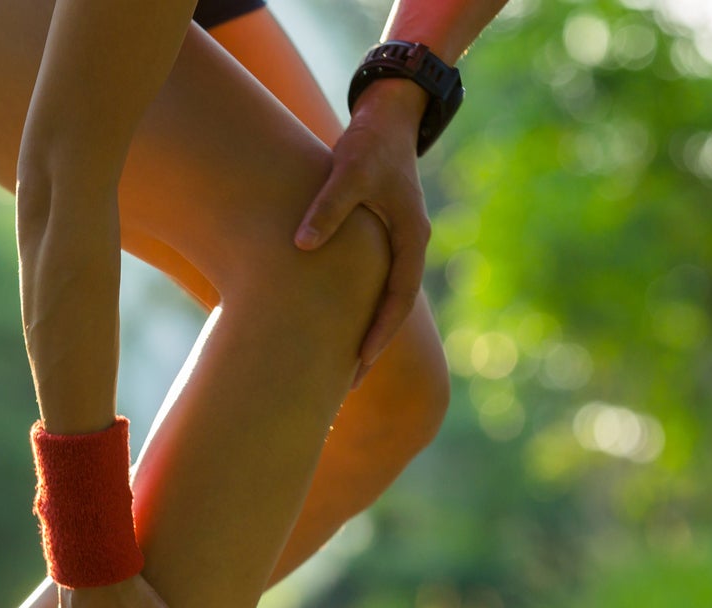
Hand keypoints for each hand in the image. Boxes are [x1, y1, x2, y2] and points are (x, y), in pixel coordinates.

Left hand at [294, 79, 432, 388]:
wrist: (387, 116)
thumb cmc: (370, 143)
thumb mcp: (348, 169)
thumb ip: (328, 206)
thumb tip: (302, 245)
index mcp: (409, 240)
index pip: (397, 299)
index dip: (378, 333)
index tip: (358, 362)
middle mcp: (407, 247)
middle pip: (391, 310)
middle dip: (369, 347)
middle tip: (345, 386)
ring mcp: (395, 245)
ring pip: (380, 300)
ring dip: (361, 331)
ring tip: (336, 368)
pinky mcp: (378, 239)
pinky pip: (369, 283)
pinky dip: (353, 307)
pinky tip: (329, 324)